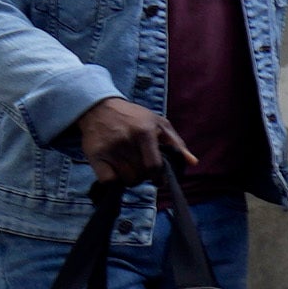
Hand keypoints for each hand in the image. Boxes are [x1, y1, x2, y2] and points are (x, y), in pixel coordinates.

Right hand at [64, 97, 190, 184]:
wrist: (99, 107)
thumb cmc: (134, 117)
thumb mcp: (159, 123)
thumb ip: (176, 143)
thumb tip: (193, 162)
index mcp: (145, 132)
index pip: (154, 166)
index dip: (159, 178)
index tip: (159, 180)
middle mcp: (126, 141)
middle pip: (140, 175)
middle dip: (145, 176)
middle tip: (142, 168)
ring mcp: (109, 149)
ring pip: (126, 179)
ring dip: (130, 179)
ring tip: (130, 168)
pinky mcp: (95, 155)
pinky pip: (107, 180)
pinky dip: (114, 181)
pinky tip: (116, 172)